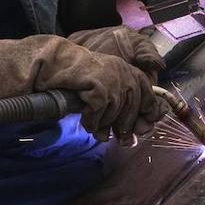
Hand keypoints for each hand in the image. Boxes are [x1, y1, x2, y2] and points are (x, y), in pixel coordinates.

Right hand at [0, 35, 168, 142]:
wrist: (55, 66)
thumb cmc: (79, 81)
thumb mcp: (106, 90)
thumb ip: (122, 108)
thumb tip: (136, 134)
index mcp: (127, 70)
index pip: (148, 93)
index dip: (149, 111)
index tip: (145, 126)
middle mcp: (123, 71)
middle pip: (133, 107)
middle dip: (124, 126)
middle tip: (117, 138)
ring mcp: (111, 77)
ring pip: (116, 112)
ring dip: (104, 124)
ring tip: (95, 128)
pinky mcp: (99, 85)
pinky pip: (100, 112)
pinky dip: (93, 121)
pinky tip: (86, 121)